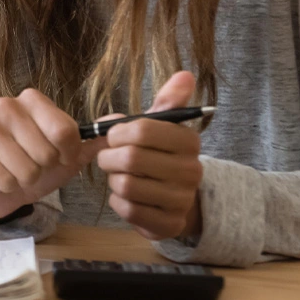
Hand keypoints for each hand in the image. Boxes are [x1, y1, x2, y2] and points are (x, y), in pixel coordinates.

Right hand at [0, 88, 103, 222]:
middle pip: (46, 153)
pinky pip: (5, 180)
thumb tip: (124, 122)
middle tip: (35, 165)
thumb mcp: (68, 153)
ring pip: (25, 169)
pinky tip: (2, 177)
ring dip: (27, 180)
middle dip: (45, 169)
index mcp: (31, 100)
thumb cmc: (36, 163)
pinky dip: (9, 187)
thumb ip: (93, 139)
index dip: (68, 153)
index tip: (61, 156)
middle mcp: (5, 106)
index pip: (65, 130)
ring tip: (19, 172)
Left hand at [97, 71, 202, 241]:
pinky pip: (126, 209)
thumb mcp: (163, 125)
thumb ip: (169, 100)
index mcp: (188, 141)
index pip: (141, 130)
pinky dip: (117, 201)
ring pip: (125, 185)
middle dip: (108, 157)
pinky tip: (126, 196)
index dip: (116, 132)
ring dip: (113, 179)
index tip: (113, 135)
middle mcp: (191, 171)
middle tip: (109, 157)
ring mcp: (181, 200)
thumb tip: (186, 75)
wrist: (177, 198)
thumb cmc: (160, 154)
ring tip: (120, 175)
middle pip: (129, 159)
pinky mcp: (168, 225)